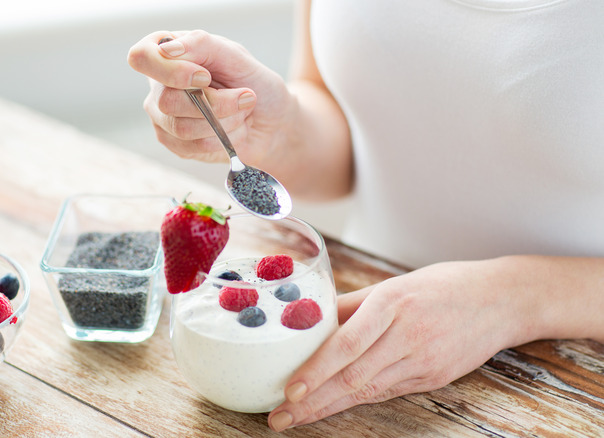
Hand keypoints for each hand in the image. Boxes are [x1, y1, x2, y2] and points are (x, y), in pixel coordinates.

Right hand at [127, 30, 293, 166]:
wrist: (272, 120)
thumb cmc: (253, 82)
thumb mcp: (235, 55)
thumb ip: (202, 44)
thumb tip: (168, 50)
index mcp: (167, 53)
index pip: (142, 58)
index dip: (173, 72)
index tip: (206, 77)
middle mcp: (158, 85)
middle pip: (167, 101)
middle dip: (216, 104)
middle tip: (245, 97)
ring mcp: (163, 117)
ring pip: (182, 128)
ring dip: (225, 122)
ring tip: (242, 113)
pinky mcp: (175, 144)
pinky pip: (192, 147)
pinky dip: (223, 139)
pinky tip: (234, 129)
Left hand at [268, 259, 536, 430]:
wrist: (502, 300)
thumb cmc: (442, 285)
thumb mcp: (394, 284)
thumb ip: (352, 305)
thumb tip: (310, 319)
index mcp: (393, 303)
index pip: (348, 344)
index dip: (317, 370)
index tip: (289, 389)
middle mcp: (408, 335)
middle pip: (353, 376)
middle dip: (313, 402)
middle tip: (280, 417)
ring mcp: (424, 361)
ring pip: (368, 391)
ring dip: (329, 407)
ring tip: (296, 418)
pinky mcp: (435, 378)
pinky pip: (387, 391)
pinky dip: (357, 401)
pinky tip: (332, 408)